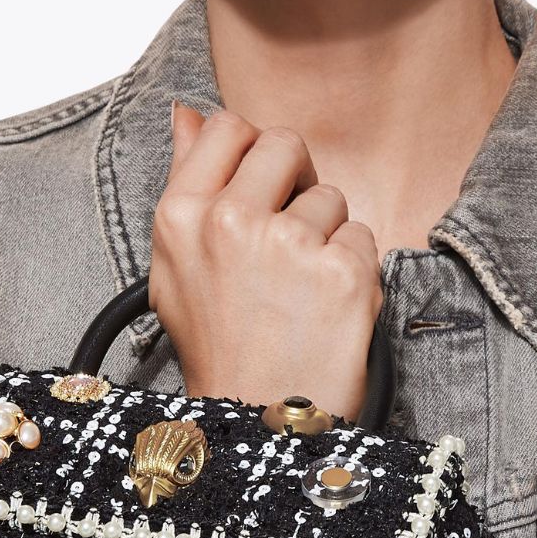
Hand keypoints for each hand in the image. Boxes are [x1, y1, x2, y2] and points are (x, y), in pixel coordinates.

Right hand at [150, 103, 383, 420]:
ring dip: (326, 238)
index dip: (254, 153)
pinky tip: (327, 312)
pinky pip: (362, 240)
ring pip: (330, 199)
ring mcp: (289, 246)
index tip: (262, 188)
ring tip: (300, 293)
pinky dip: (353, 273)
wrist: (257, 424)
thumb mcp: (175, 267)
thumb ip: (185, 182)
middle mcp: (230, 222)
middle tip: (289, 239)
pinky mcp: (344, 273)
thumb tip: (188, 113)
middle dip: (296, 184)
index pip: (230, 128)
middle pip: (286, 146)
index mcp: (182, 216)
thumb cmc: (218, 347)